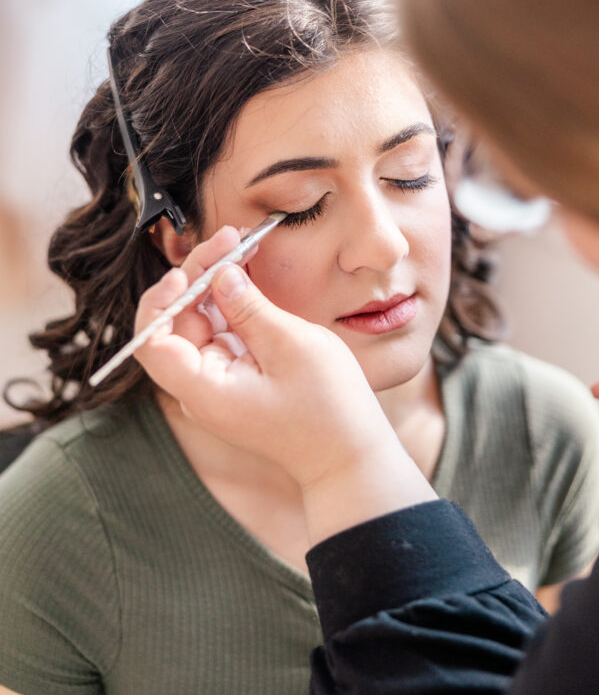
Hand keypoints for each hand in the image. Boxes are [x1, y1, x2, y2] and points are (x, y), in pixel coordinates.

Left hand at [134, 228, 434, 545]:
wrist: (350, 456)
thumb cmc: (327, 408)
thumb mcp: (290, 346)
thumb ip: (248, 307)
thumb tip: (220, 273)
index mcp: (204, 389)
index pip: (152, 343)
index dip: (161, 300)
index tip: (189, 270)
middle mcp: (202, 387)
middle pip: (176, 323)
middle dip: (197, 276)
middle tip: (231, 238)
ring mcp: (218, 382)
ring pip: (199, 322)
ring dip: (215, 283)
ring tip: (241, 245)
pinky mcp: (237, 376)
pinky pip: (222, 332)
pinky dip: (231, 303)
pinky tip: (247, 274)